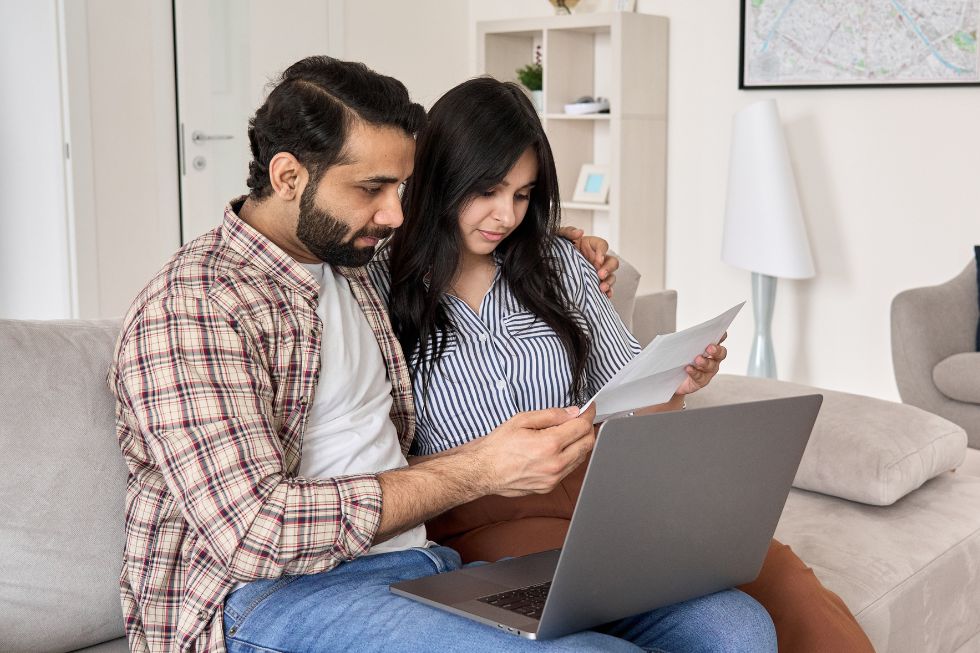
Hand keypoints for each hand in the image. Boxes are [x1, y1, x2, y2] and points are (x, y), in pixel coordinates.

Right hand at [474, 404, 596, 496]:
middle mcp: (555, 464)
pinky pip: (569, 469)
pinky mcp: (549, 487)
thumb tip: (572, 413)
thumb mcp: (522, 420)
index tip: (588, 408)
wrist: (483, 471)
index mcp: (549, 445)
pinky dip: (570, 456)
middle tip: (581, 418)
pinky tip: (560, 448)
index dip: (588, 414)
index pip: (582, 427)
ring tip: (569, 432)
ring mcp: (553, 478)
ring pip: (581, 457)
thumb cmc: (497, 446)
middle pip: (588, 443)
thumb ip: (551, 415)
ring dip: (580, 442)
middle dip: (588, 428)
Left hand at [557, 226, 619, 296]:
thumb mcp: (559, 236)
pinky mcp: (594, 282)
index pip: (603, 245)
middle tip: (600, 274)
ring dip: (609, 282)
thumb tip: (579, 233)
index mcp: (590, 245)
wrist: (549, 262)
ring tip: (602, 288)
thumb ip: (568, 232)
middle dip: (608, 268)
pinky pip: (606, 288)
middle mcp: (596, 259)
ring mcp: (596, 272)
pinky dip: (608, 292)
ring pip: (611, 276)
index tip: (596, 260)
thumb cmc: (557, 248)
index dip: (602, 252)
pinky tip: (606, 295)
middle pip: (612, 261)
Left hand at [675, 333, 727, 395]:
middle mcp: (712, 359)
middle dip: (716, 350)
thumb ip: (684, 341)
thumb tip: (681, 335)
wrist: (671, 378)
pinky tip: (688, 368)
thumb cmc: (678, 359)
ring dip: (705, 362)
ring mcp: (708, 371)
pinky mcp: (701, 381)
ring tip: (698, 359)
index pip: (718, 340)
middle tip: (710, 348)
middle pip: (720, 354)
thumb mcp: (680, 348)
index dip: (722, 336)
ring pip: (711, 366)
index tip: (722, 333)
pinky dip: (695, 372)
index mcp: (709, 348)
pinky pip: (700, 377)